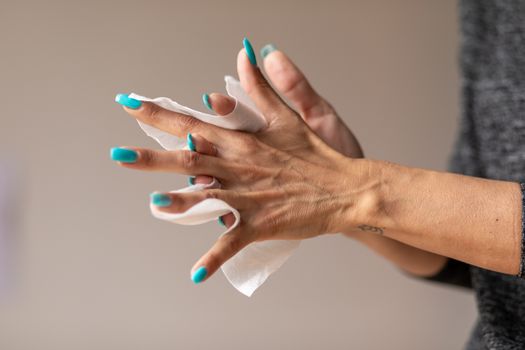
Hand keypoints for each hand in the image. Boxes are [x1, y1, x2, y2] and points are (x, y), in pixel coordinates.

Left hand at [113, 39, 374, 282]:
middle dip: (151, 157)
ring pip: (207, 197)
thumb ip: (261, 87)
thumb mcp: (287, 116)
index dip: (159, 113)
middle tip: (118, 155)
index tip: (130, 104)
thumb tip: (246, 54)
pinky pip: (232, 242)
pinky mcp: (260, 224)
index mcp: (242, 141)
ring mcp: (248, 197)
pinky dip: (214, 259)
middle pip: (189, 159)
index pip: (193, 123)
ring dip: (179, 202)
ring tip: (153, 204)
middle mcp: (239, 167)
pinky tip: (195, 275)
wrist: (345, 189)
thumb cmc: (316, 154)